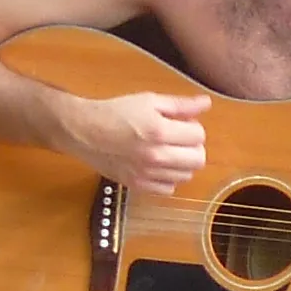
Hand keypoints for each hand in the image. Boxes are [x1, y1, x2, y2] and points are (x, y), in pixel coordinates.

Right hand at [65, 87, 208, 197]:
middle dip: (193, 147)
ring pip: (186, 176)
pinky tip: (157, 165)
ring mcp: (147, 174)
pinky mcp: (138, 186)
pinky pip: (168, 189)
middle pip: (198, 159)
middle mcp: (156, 156)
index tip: (181, 123)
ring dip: (182, 163)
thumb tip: (206, 104)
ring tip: (167, 151)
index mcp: (160, 131)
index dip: (193, 127)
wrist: (84, 131)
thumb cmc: (115, 112)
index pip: (199, 136)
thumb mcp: (148, 101)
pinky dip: (167, 178)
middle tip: (179, 138)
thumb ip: (180, 105)